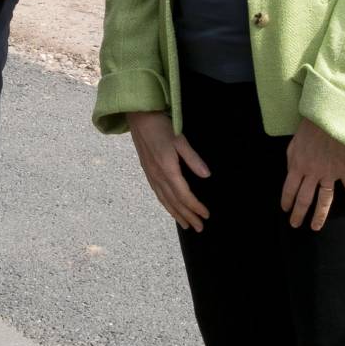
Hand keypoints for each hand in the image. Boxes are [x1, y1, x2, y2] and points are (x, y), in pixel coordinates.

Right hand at [126, 111, 211, 231]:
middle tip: (199, 228)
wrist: (138, 117)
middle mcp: (158, 175)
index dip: (195, 206)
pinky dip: (166, 204)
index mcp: (167, 169)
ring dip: (176, 214)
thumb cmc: (160, 126)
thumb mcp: (180, 139)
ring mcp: (151, 174)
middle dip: (188, 216)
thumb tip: (206, 175)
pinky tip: (170, 208)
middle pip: (174, 202)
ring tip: (187, 225)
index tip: (206, 215)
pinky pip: (157, 194)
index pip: (184, 194)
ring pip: (164, 200)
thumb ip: (192, 158)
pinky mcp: (147, 171)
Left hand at [281, 117, 344, 230]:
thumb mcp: (293, 144)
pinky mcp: (343, 169)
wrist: (329, 118)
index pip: (289, 189)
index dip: (286, 201)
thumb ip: (291, 161)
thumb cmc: (309, 129)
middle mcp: (312, 173)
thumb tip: (291, 175)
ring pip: (324, 199)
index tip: (285, 210)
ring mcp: (329, 173)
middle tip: (295, 224)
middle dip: (299, 214)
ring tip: (315, 227)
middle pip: (304, 199)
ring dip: (320, 215)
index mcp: (297, 166)